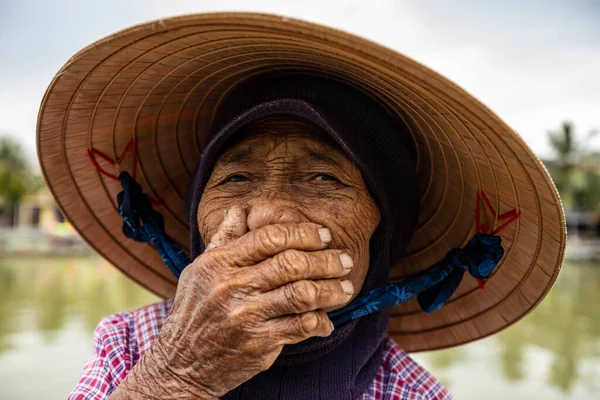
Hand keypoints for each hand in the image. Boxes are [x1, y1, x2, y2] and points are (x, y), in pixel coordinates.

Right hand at [110, 205, 353, 398]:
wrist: (181, 364)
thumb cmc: (194, 312)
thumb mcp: (200, 270)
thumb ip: (225, 239)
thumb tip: (240, 210)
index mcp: (219, 263)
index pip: (269, 237)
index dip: (303, 233)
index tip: (324, 235)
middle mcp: (232, 286)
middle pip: (291, 263)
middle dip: (326, 259)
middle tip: (344, 260)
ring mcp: (245, 316)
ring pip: (301, 294)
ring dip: (331, 290)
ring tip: (346, 287)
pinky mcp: (258, 343)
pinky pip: (300, 327)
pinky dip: (320, 322)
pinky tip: (326, 320)